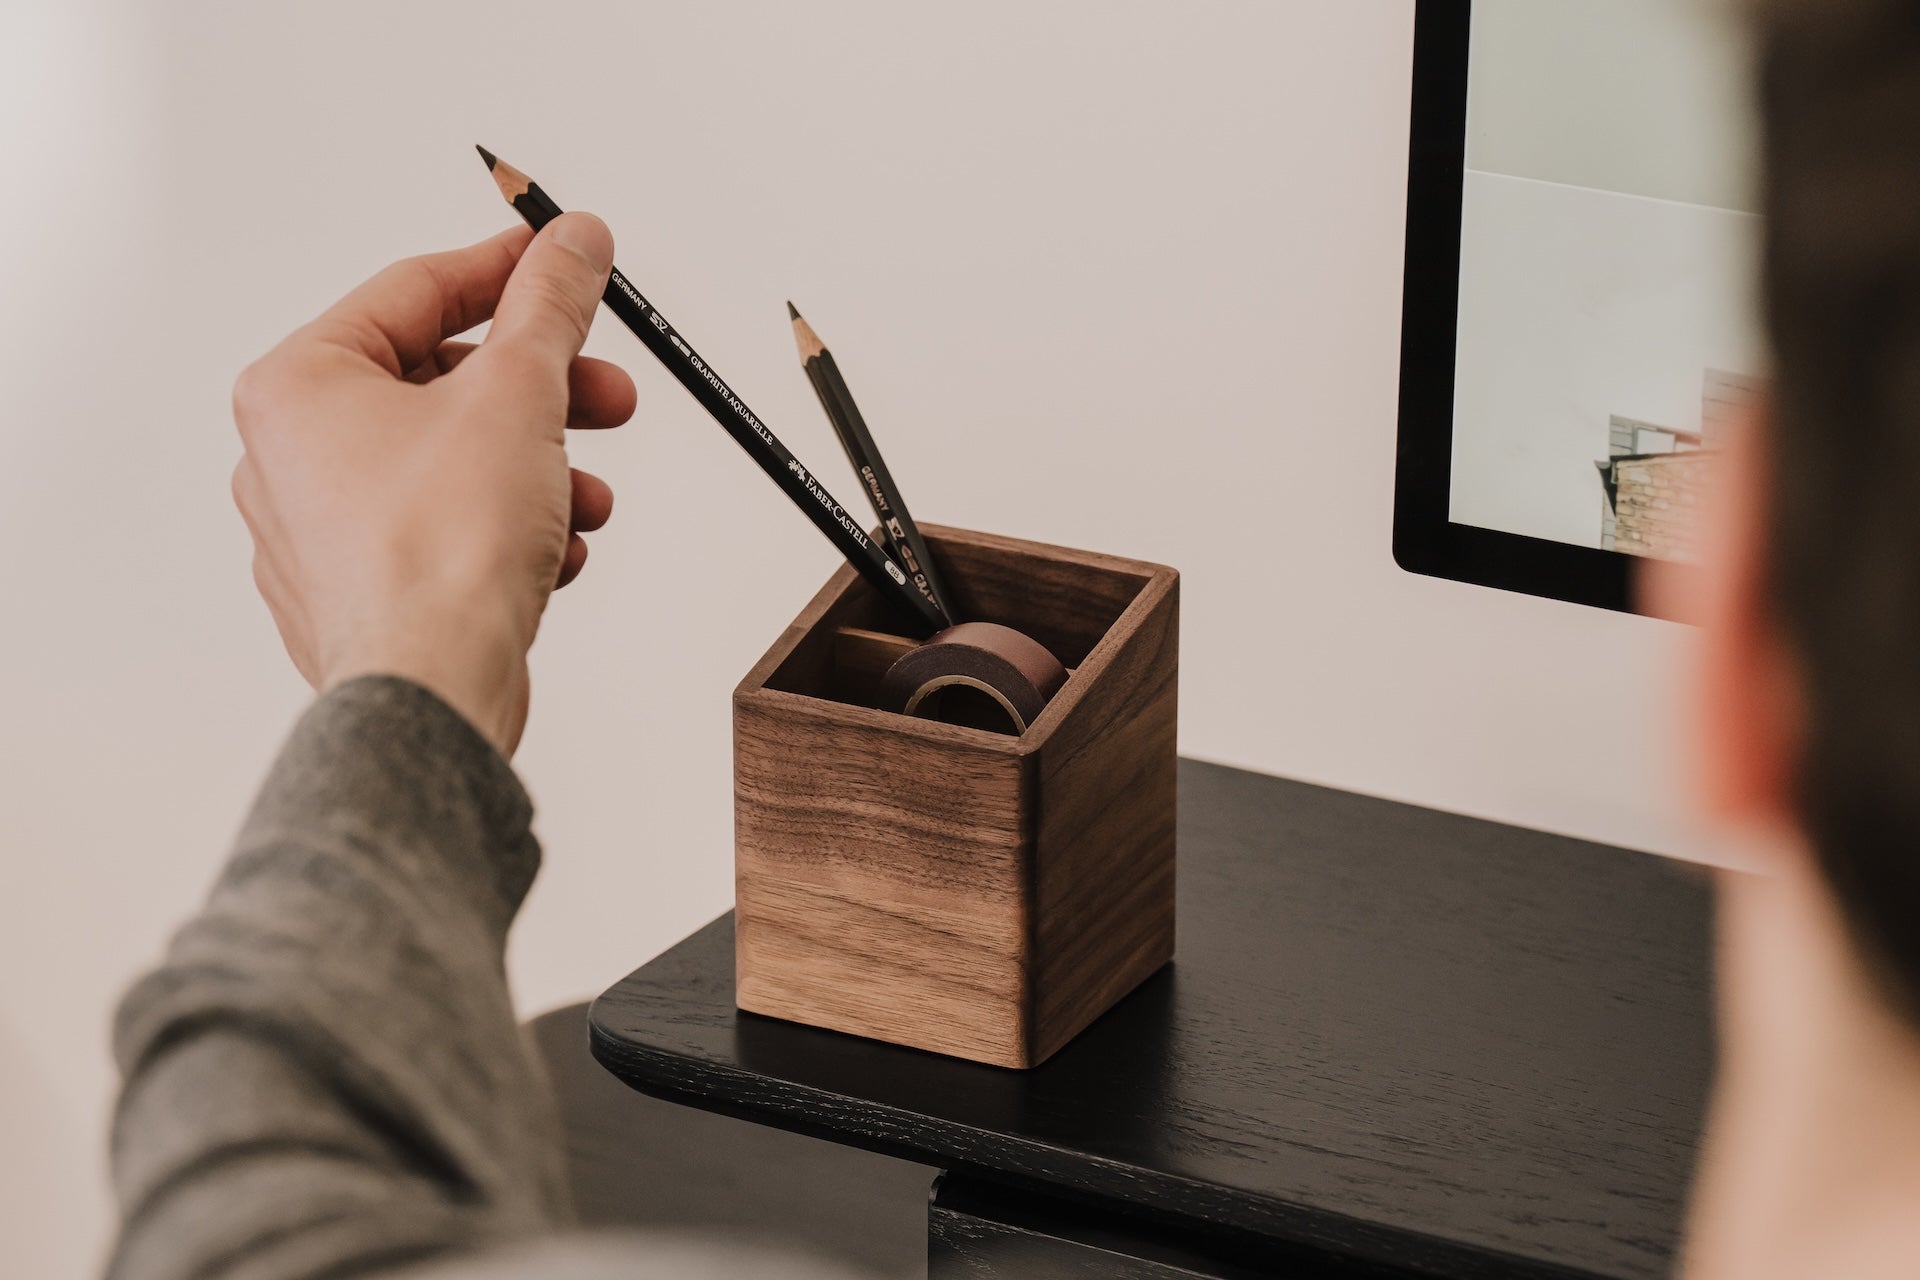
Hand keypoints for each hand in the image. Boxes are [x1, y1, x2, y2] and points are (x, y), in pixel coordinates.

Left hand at [230, 215, 633, 756]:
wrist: (432, 690)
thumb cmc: (439, 554)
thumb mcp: (520, 391)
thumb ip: (551, 304)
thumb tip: (575, 240)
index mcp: (297, 385)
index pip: (414, 293)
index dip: (505, 270)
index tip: (565, 260)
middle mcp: (290, 456)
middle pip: (439, 386)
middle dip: (542, 394)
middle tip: (609, 392)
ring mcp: (320, 533)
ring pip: (452, 465)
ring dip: (538, 470)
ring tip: (593, 495)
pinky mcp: (362, 594)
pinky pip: (446, 533)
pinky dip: (509, 531)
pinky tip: (558, 552)